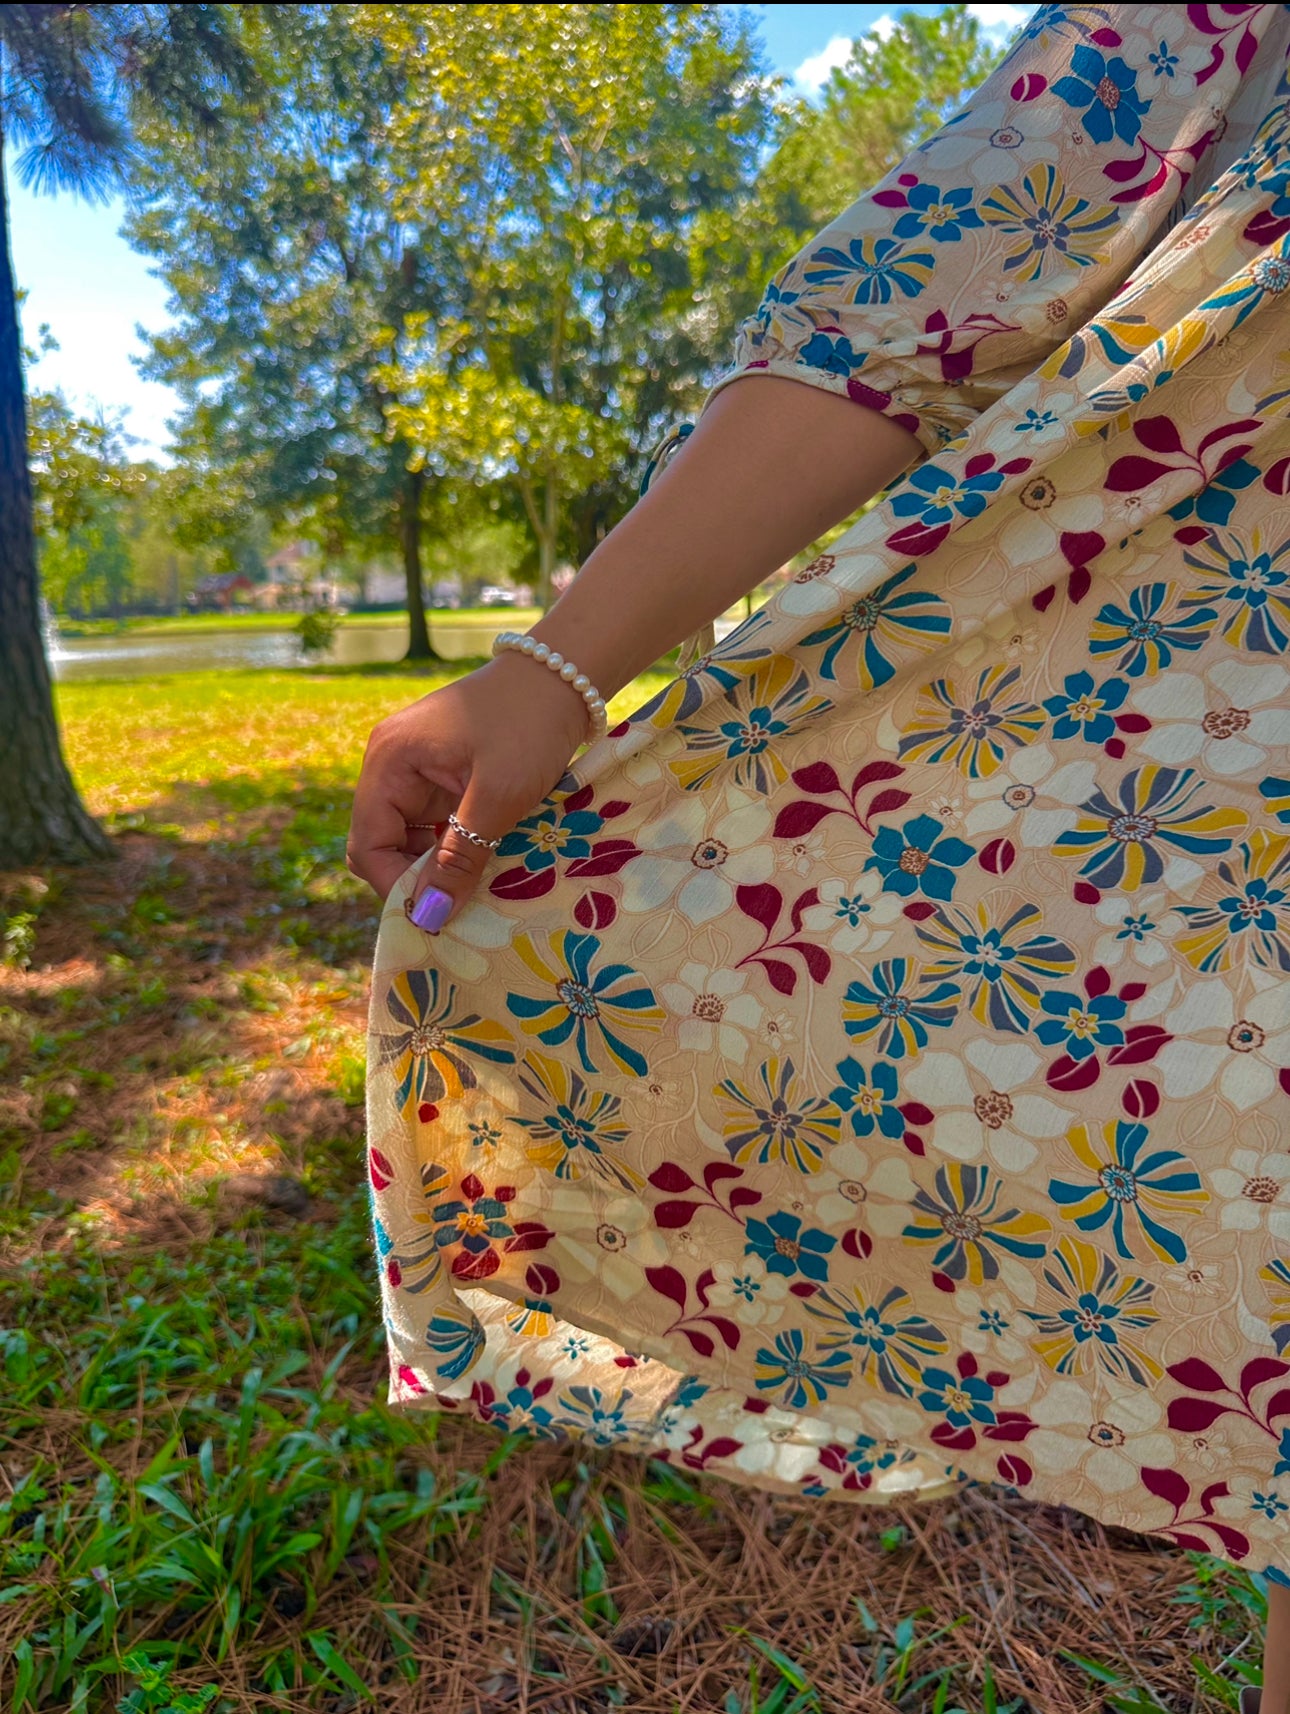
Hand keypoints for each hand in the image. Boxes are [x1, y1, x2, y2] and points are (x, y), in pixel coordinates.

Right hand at [346, 654, 591, 923]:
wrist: (565, 674)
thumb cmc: (528, 726)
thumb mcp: (496, 796)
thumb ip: (459, 857)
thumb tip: (427, 916)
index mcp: (389, 762)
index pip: (367, 845)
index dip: (395, 885)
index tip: (438, 915)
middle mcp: (392, 766)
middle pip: (384, 845)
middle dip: (417, 879)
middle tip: (462, 906)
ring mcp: (419, 770)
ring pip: (413, 839)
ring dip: (441, 866)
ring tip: (478, 888)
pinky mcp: (446, 775)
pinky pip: (438, 825)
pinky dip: (458, 847)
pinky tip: (487, 862)